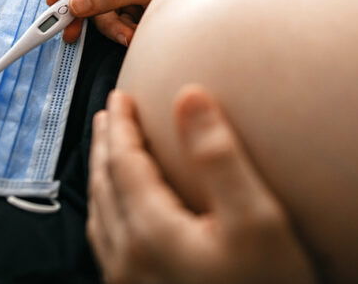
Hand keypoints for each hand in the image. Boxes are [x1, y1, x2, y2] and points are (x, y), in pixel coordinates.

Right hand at [47, 0, 182, 44]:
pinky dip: (123, 34)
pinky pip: (114, 27)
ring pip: (99, 15)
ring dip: (112, 28)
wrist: (208, 9)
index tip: (55, 2)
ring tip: (131, 34)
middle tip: (70, 34)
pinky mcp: (129, 17)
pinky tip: (136, 35)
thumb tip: (76, 3)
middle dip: (84, 14)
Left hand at [87, 88, 317, 283]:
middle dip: (105, 147)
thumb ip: (218, 155)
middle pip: (104, 188)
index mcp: (150, 232)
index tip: (121, 96)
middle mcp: (130, 261)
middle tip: (108, 116)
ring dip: (102, 179)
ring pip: (102, 219)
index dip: (122, 126)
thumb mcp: (256, 218)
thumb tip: (189, 97)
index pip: (124, 163)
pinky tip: (123, 217)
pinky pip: (110, 247)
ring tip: (108, 155)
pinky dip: (109, 213)